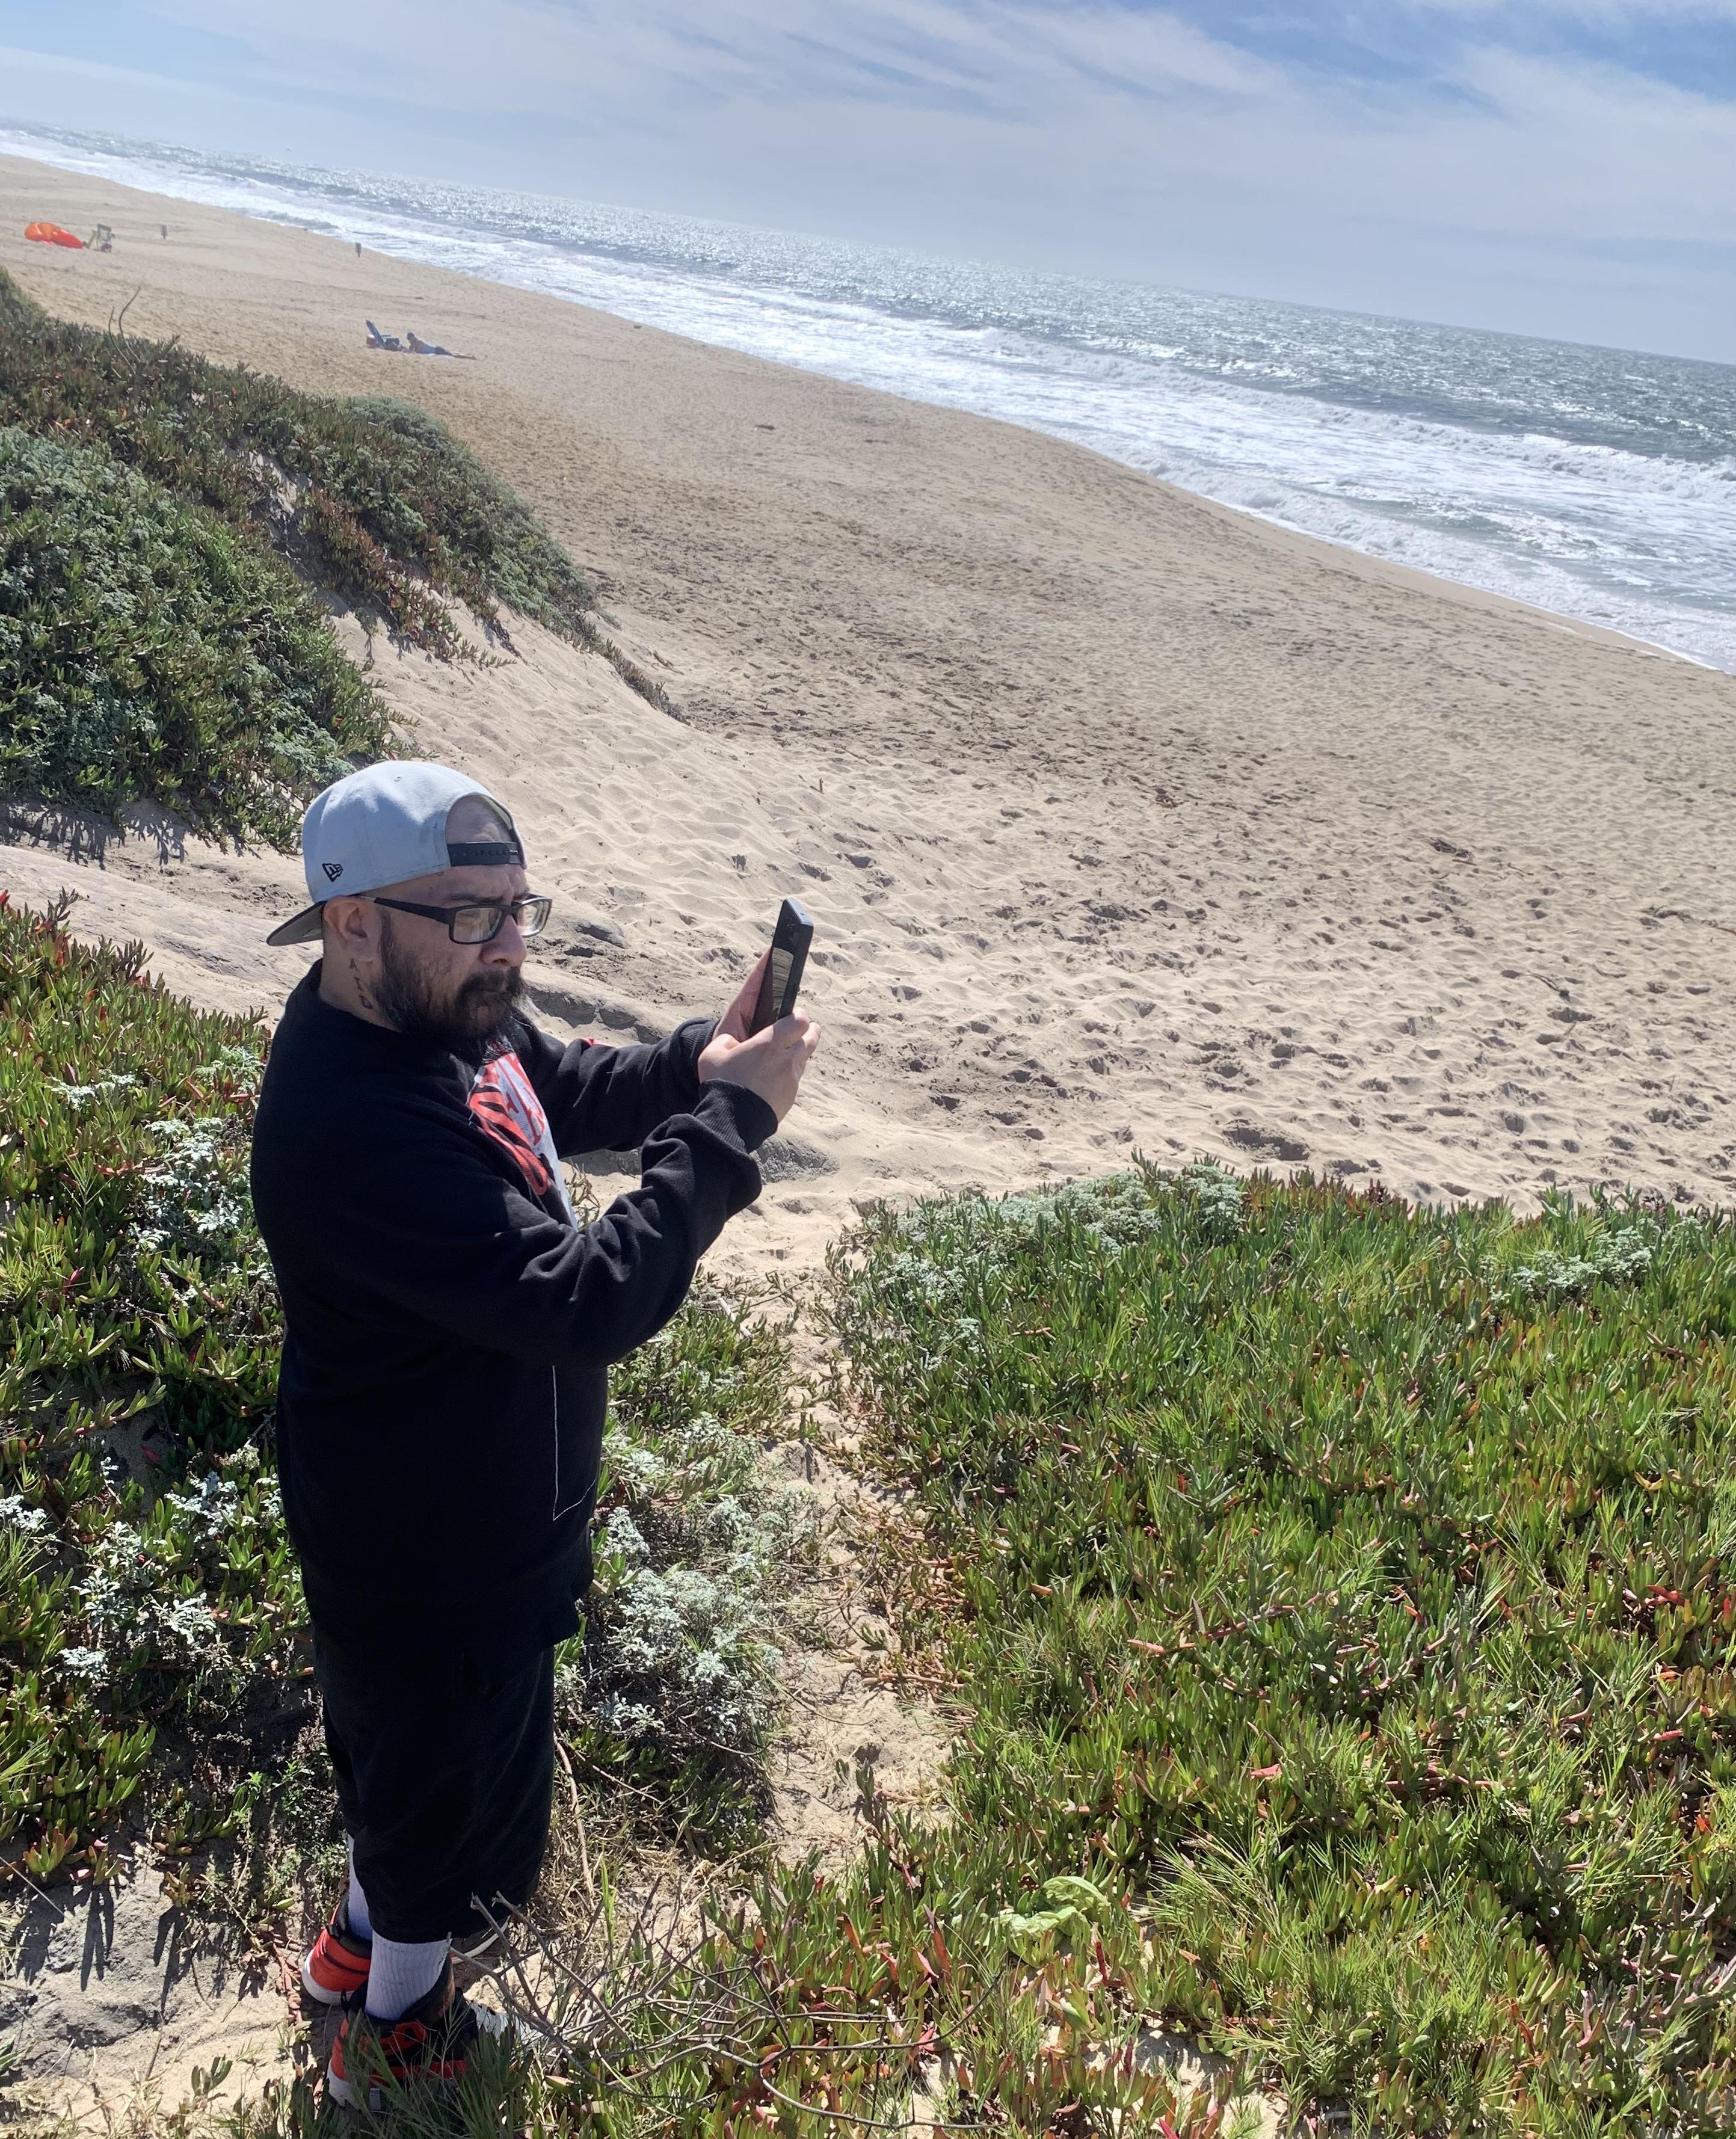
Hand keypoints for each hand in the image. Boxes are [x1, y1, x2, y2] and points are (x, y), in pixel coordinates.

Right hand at [698, 951, 820, 1126]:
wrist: (732, 1121)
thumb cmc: (722, 1084)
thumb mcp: (713, 1055)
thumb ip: (724, 1041)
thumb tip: (731, 1042)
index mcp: (770, 1044)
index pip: (799, 1021)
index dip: (798, 1015)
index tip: (792, 1015)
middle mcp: (787, 1059)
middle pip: (811, 1038)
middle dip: (809, 1031)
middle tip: (802, 1029)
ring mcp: (792, 1080)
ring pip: (804, 1059)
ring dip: (799, 1053)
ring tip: (787, 1053)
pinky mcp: (791, 1097)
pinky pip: (795, 1080)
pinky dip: (790, 1074)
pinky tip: (777, 1076)